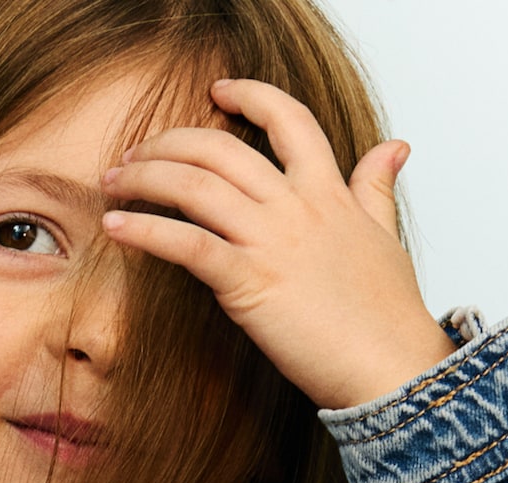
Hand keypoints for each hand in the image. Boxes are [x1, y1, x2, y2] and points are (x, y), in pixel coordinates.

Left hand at [102, 78, 454, 412]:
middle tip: (137, 152)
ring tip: (114, 181)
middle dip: (169, 142)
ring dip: (145, 177)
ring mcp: (271, 243)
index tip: (218, 91)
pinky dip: (144, 230)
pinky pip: (186, 244)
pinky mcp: (249, 284)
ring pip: (195, 186)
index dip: (251, 96)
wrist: (391, 367)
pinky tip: (115, 226)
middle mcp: (295, 207)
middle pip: (221, 148)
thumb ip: (376, 187)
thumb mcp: (385, 236)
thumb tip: (393, 147)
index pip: (287, 119)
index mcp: (328, 190)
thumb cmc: (388, 315)